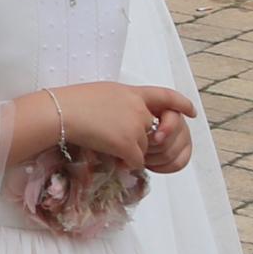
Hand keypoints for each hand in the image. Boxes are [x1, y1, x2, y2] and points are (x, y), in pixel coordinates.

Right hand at [48, 81, 199, 172]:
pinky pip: (136, 161)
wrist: (60, 113)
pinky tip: (109, 153)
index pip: (165, 95)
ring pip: (142, 147)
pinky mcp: (128, 143)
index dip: (181, 103)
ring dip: (127, 150)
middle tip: (113, 135)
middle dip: (137, 138)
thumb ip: (123, 103)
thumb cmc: (72, 102)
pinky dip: (124, 162)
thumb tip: (129, 119)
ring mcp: (135, 126)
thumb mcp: (104, 93)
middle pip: (151, 130)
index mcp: (132, 91)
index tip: (191, 111)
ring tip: (102, 139)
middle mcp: (138, 108)